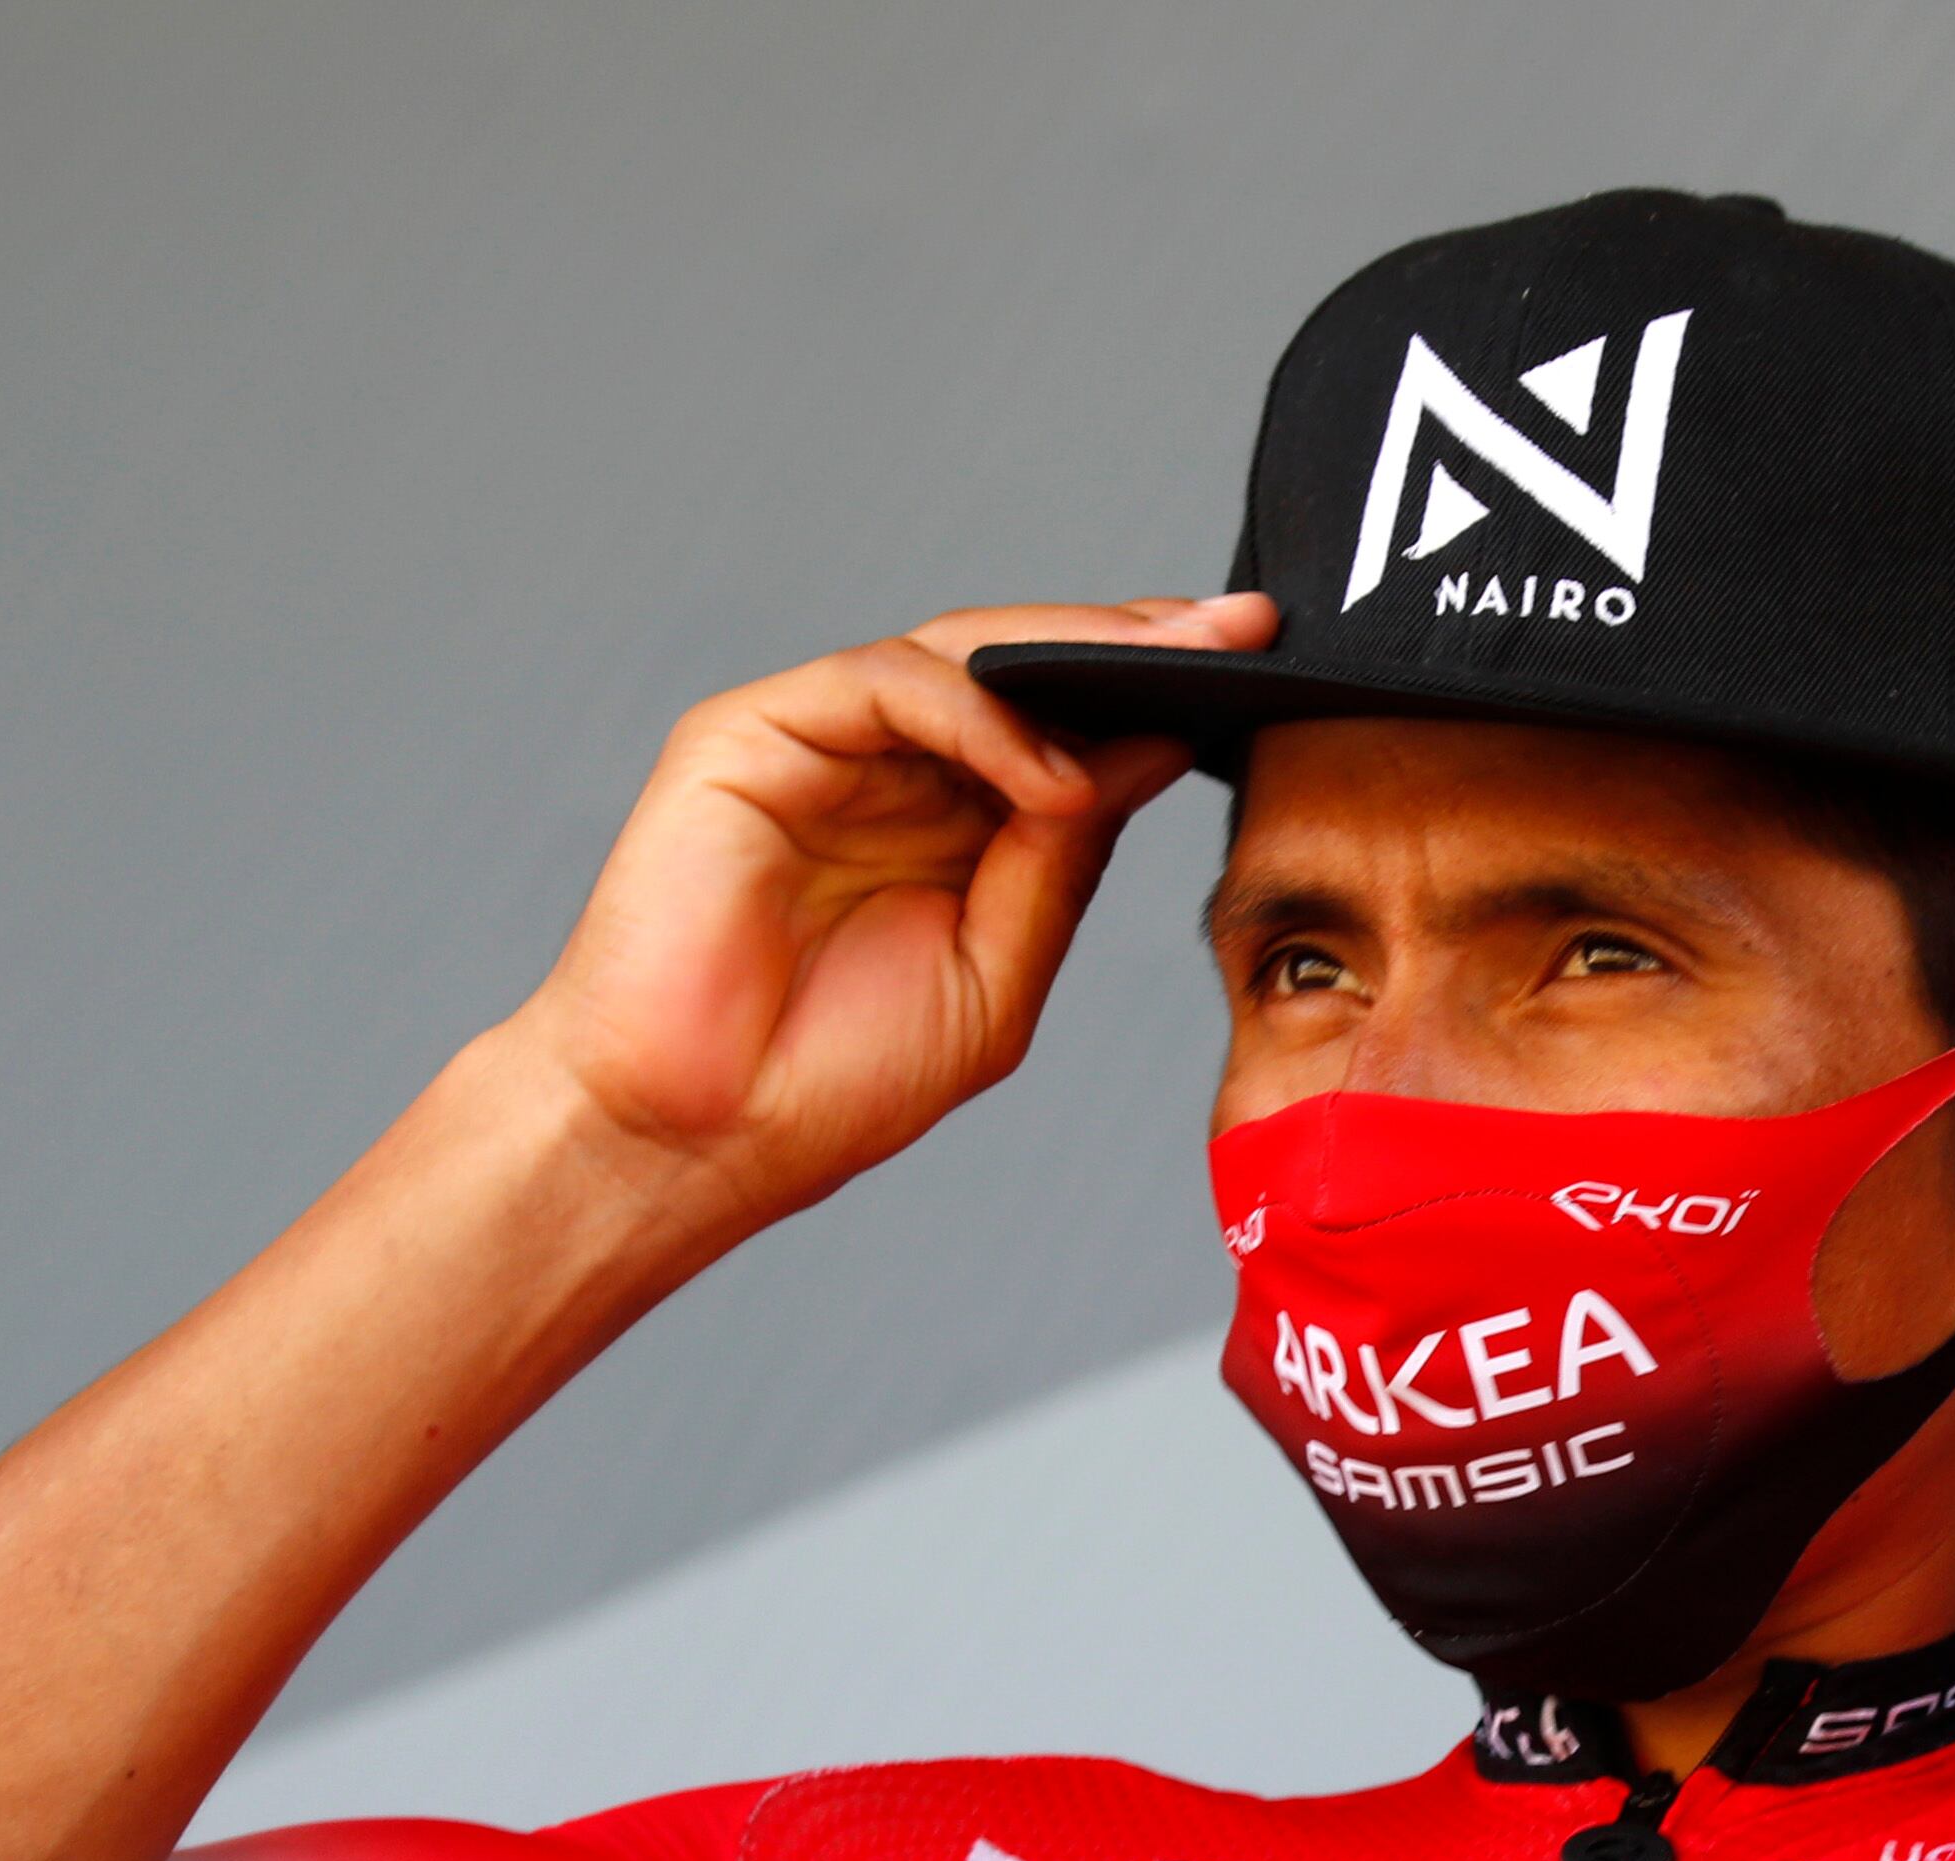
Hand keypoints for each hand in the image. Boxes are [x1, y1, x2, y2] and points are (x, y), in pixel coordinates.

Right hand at [519, 592, 1274, 1241]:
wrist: (693, 1140)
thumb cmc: (824, 1082)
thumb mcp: (998, 973)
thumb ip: (1063, 859)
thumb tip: (1148, 749)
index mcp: (950, 826)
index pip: (1066, 726)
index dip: (1157, 691)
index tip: (1261, 667)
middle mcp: (886, 770)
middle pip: (1023, 667)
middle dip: (1137, 641)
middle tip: (1242, 625)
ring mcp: (817, 745)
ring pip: (960, 652)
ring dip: (1075, 657)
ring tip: (1172, 678)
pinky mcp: (750, 734)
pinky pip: (883, 685)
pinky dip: (978, 718)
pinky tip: (1048, 774)